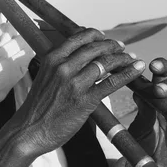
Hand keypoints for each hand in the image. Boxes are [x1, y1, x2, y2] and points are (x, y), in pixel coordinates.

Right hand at [14, 28, 145, 157]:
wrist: (29, 131)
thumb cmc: (38, 107)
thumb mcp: (45, 77)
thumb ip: (61, 65)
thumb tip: (79, 58)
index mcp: (52, 58)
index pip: (80, 37)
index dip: (98, 35)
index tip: (106, 39)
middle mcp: (63, 67)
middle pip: (96, 47)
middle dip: (113, 46)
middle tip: (122, 48)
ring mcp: (75, 83)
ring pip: (106, 62)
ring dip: (123, 58)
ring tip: (132, 59)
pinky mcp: (85, 100)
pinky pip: (112, 82)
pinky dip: (128, 73)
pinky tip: (137, 69)